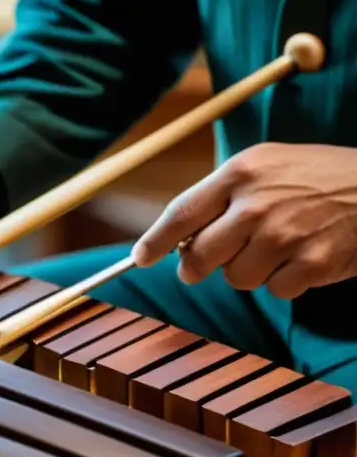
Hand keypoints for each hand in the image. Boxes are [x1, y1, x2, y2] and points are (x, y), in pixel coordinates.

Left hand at [132, 143, 356, 298]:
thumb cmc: (317, 177)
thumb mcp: (266, 165)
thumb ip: (221, 195)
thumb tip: (178, 238)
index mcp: (240, 173)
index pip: (181, 214)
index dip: (154, 241)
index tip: (140, 258)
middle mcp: (257, 204)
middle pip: (199, 257)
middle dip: (197, 266)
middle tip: (207, 263)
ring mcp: (285, 235)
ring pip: (236, 279)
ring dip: (249, 272)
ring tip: (275, 248)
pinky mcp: (312, 262)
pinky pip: (275, 290)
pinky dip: (285, 281)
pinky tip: (303, 257)